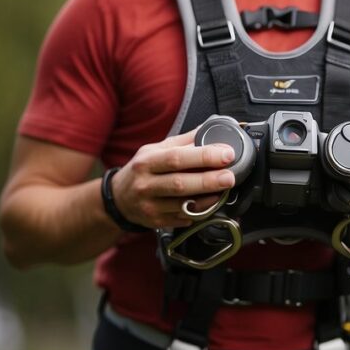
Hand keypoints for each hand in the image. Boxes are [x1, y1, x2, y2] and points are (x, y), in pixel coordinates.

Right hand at [109, 130, 236, 229]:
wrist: (119, 198)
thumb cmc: (142, 170)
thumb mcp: (155, 150)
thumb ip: (183, 141)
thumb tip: (210, 128)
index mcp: (147, 162)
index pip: (176, 158)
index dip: (203, 156)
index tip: (226, 154)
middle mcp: (146, 184)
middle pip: (180, 184)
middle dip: (208, 180)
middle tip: (230, 177)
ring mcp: (150, 206)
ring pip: (183, 205)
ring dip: (208, 199)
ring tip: (224, 191)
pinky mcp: (157, 222)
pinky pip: (183, 218)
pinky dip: (200, 212)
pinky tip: (210, 204)